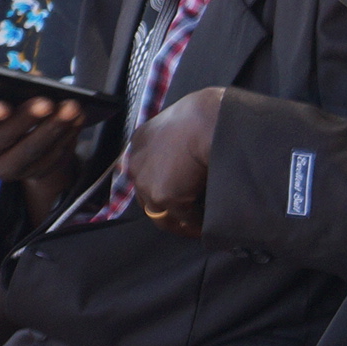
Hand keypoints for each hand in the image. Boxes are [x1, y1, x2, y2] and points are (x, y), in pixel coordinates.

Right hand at [0, 95, 82, 222]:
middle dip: (28, 119)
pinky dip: (67, 137)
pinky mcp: (30, 175)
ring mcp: (5, 169)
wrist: (18, 138)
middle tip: (48, 102)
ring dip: (54, 128)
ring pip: (31, 151)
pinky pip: (51, 159)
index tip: (4, 107)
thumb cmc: (6, 107)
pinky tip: (78, 120)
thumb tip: (39, 81)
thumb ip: (13, 87)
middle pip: (4, 138)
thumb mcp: (3, 96)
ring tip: (72, 108)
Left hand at [124, 87, 223, 237]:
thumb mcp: (184, 126)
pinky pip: (184, 218)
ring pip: (161, 214)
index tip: (183, 196)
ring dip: (181, 222)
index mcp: (141, 142)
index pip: (147, 173)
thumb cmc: (206, 117)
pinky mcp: (164, 196)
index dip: (165, 185)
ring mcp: (147, 181)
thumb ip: (180, 143)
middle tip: (190, 221)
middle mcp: (136, 163)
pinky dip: (198, 224)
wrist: (209, 122)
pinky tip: (210, 224)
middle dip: (169, 210)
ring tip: (200, 227)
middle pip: (148, 197)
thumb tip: (193, 157)